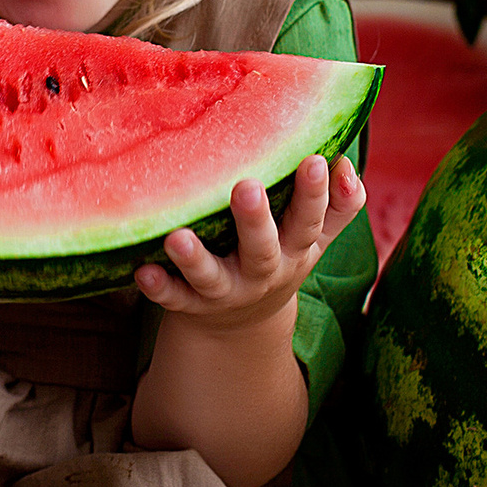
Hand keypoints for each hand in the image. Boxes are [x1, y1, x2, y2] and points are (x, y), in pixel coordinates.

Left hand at [134, 156, 364, 332]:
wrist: (244, 326)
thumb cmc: (280, 256)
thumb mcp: (314, 238)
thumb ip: (338, 204)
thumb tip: (345, 164)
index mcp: (294, 249)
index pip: (309, 221)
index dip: (315, 194)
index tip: (314, 160)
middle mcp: (262, 272)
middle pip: (262, 249)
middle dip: (255, 220)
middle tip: (247, 187)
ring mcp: (225, 292)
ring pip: (211, 277)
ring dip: (194, 259)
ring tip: (176, 237)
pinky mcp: (191, 305)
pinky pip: (175, 298)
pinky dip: (160, 288)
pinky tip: (142, 271)